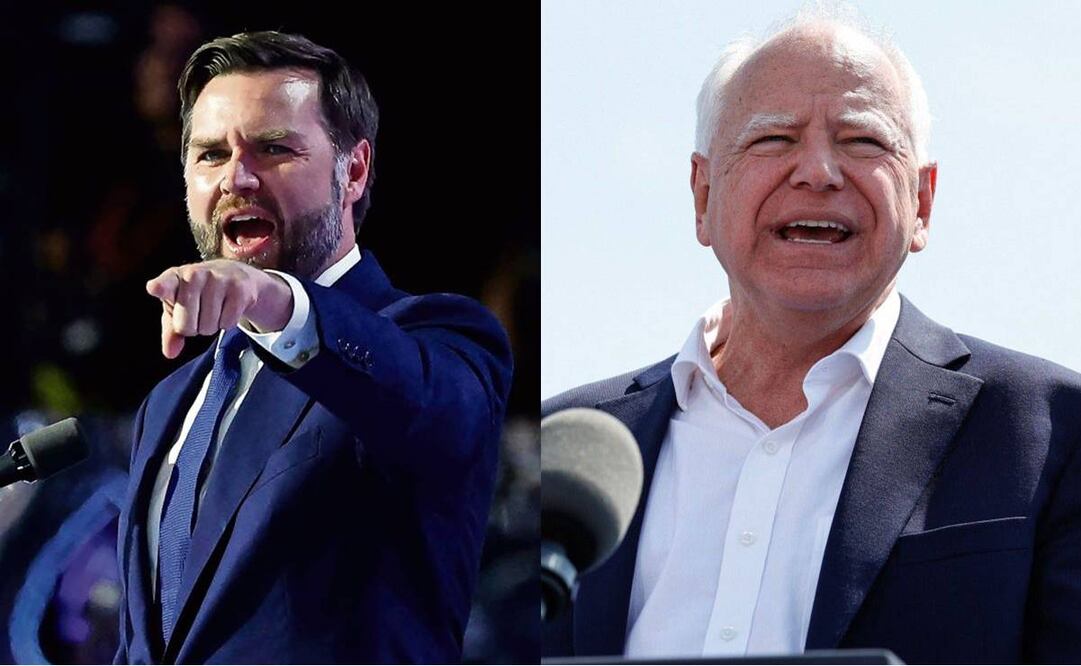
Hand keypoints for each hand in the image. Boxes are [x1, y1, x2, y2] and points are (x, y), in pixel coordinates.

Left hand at [146, 259, 293, 358]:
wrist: (235, 274)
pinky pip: (227, 323)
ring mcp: (218, 279)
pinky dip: (227, 323)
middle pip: (186, 326)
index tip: (155, 288)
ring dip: (212, 326)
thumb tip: (170, 353)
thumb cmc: (200, 293)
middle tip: (199, 313)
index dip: (160, 288)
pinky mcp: (239, 289)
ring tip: (215, 308)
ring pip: (208, 327)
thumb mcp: (180, 307)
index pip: (165, 284)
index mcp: (174, 278)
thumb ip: (171, 330)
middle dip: (193, 328)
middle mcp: (195, 274)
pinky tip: (228, 308)